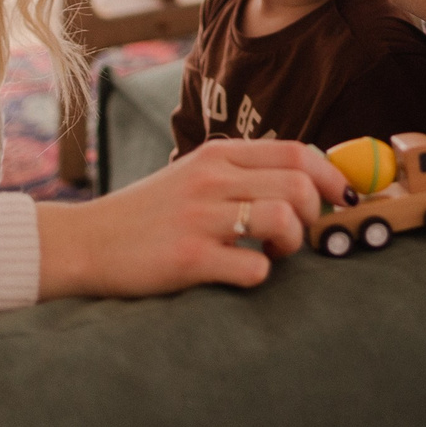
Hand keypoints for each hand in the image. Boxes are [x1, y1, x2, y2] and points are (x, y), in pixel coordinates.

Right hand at [35, 139, 350, 296]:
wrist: (84, 243)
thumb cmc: (147, 215)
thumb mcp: (193, 176)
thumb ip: (241, 174)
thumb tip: (306, 183)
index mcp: (217, 154)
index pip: (296, 150)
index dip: (330, 176)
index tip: (341, 199)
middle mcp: (211, 178)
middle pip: (298, 183)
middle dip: (313, 214)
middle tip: (297, 235)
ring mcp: (199, 217)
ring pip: (282, 218)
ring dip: (291, 244)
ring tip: (270, 254)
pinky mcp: (187, 257)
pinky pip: (252, 268)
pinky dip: (259, 275)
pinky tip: (239, 274)